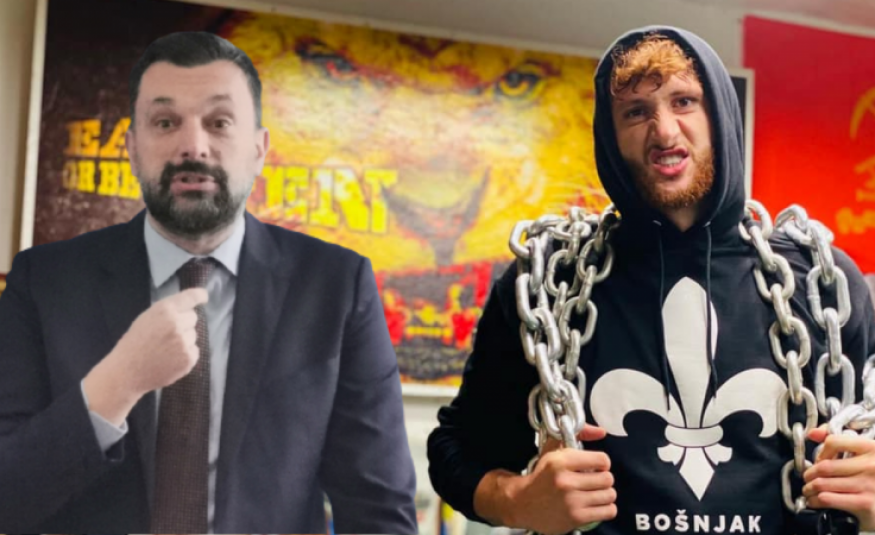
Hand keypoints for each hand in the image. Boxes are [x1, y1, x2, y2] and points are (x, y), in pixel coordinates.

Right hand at [83, 288, 207, 423]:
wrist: (126, 373)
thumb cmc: (134, 344)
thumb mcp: (146, 318)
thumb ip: (167, 312)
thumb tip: (188, 308)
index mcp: (164, 310)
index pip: (190, 297)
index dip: (199, 295)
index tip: (204, 297)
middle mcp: (177, 323)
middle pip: (193, 317)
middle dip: (184, 323)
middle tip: (168, 334)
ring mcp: (184, 342)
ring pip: (194, 335)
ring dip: (185, 339)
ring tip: (166, 349)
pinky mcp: (189, 359)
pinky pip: (194, 350)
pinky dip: (186, 354)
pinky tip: (170, 359)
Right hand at [507, 425, 616, 534]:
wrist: (523, 503)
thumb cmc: (542, 476)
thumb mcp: (554, 452)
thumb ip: (578, 435)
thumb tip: (601, 431)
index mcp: (560, 462)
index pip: (602, 460)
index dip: (602, 463)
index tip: (596, 467)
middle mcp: (566, 481)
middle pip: (607, 478)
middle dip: (603, 479)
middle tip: (594, 482)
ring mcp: (571, 501)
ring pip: (609, 495)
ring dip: (605, 494)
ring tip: (594, 494)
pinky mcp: (576, 518)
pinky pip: (608, 511)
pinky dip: (606, 508)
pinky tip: (595, 505)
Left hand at [803, 426, 874, 529]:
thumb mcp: (869, 455)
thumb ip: (842, 441)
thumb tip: (812, 433)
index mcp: (872, 449)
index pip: (833, 442)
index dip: (820, 452)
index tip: (818, 461)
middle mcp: (870, 466)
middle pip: (824, 467)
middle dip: (809, 474)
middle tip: (807, 479)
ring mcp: (868, 486)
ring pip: (822, 483)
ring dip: (809, 488)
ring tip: (808, 490)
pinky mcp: (865, 505)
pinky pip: (827, 499)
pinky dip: (815, 501)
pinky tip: (815, 501)